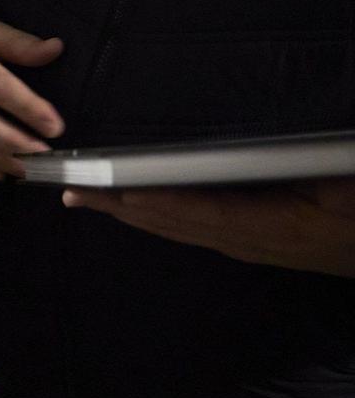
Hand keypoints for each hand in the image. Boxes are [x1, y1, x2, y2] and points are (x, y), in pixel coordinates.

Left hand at [62, 177, 354, 276]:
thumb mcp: (340, 181)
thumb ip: (298, 166)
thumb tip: (260, 149)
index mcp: (273, 224)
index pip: (198, 210)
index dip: (153, 198)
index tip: (112, 187)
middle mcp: (252, 241)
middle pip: (173, 223)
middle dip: (120, 208)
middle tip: (70, 192)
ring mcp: (253, 248)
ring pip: (179, 231)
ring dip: (131, 215)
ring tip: (86, 200)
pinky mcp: (257, 246)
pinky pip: (195, 232)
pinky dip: (159, 220)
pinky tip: (138, 212)